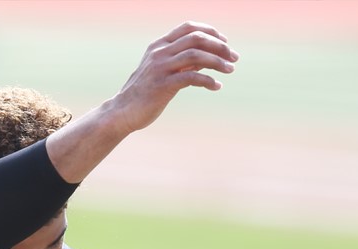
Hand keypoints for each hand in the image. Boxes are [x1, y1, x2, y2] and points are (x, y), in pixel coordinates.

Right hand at [109, 21, 238, 134]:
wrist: (123, 112)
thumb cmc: (145, 94)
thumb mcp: (163, 72)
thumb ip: (182, 63)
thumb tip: (208, 58)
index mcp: (159, 45)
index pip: (189, 27)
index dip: (210, 31)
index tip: (225, 42)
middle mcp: (160, 52)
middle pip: (196, 38)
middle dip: (219, 46)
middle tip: (234, 57)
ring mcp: (161, 68)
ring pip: (196, 55)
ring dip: (218, 61)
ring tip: (230, 70)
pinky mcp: (163, 86)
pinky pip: (191, 77)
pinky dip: (208, 80)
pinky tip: (217, 86)